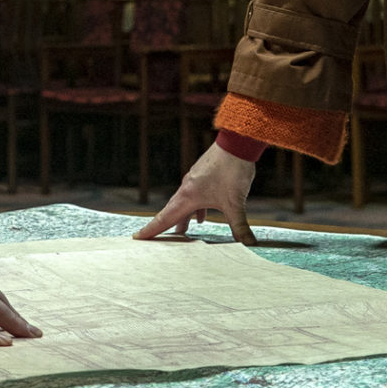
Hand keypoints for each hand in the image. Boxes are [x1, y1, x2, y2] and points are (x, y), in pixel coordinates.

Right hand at [133, 142, 256, 243]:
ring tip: (182, 231)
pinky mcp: (203, 175)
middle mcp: (187, 188)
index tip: (137, 238)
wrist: (237, 144)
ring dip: (182, 217)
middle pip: (171, 211)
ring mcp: (194, 180)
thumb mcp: (236, 203)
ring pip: (184, 203)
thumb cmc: (232, 171)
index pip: (165, 218)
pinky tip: (202, 215)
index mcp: (188, 196)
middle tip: (154, 239)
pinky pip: (194, 195)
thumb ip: (240, 226)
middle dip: (164, 226)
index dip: (151, 230)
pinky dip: (194, 208)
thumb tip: (249, 244)